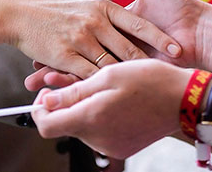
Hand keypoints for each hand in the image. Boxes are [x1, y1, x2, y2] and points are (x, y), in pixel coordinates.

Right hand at [24, 0, 209, 90]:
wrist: (12, 11)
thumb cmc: (43, 2)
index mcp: (98, 5)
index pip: (137, 23)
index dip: (159, 38)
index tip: (176, 49)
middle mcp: (92, 21)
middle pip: (129, 48)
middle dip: (147, 63)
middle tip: (162, 75)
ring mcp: (79, 39)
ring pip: (112, 66)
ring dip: (125, 78)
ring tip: (139, 89)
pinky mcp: (64, 56)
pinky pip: (89, 76)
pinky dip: (100, 85)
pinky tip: (107, 93)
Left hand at [32, 59, 191, 158]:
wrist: (183, 99)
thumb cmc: (148, 80)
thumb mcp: (107, 77)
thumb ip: (73, 92)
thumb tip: (45, 101)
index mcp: (92, 118)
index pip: (46, 126)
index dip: (38, 109)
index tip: (44, 92)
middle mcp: (100, 138)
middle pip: (62, 124)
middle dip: (59, 102)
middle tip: (65, 78)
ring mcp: (111, 144)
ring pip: (78, 125)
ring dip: (77, 105)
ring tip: (88, 84)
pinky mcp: (121, 144)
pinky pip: (96, 130)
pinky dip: (92, 113)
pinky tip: (102, 96)